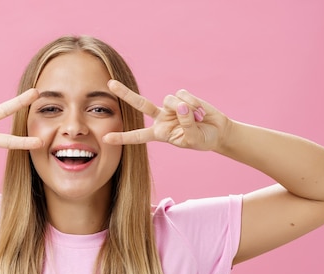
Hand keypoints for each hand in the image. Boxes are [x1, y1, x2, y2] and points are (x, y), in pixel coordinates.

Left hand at [103, 80, 228, 150]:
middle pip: (140, 104)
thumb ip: (186, 124)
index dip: (123, 137)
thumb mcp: (193, 139)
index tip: (106, 138)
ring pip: (170, 100)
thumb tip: (180, 105)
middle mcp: (161, 118)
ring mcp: (171, 106)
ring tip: (198, 119)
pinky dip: (194, 103)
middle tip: (110, 84)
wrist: (217, 132)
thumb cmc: (202, 140)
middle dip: (126, 94)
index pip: (138, 135)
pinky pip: (183, 95)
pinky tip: (200, 112)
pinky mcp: (182, 97)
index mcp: (160, 133)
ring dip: (186, 109)